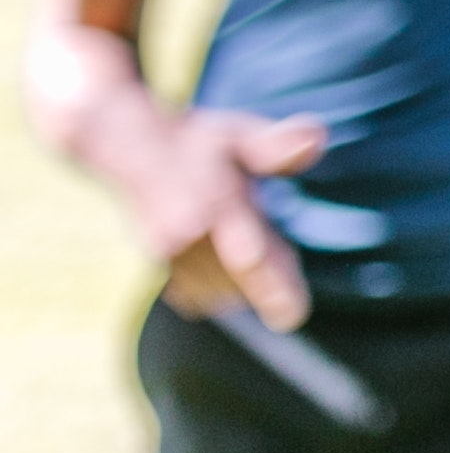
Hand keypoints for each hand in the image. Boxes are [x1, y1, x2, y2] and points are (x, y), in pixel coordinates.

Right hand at [130, 112, 325, 330]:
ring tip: (245, 249)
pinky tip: (222, 260)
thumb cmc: (198, 141)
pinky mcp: (156, 262)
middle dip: (268, 287)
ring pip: (217, 294)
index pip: (250, 257)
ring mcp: (167, 252)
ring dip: (239, 287)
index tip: (292, 317)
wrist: (129, 144)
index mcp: (218, 204)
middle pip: (239, 283)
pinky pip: (194, 294)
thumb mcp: (239, 135)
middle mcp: (188, 234)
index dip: (272, 289)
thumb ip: (276, 145)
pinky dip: (214, 289)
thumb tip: (316, 138)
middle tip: (284, 281)